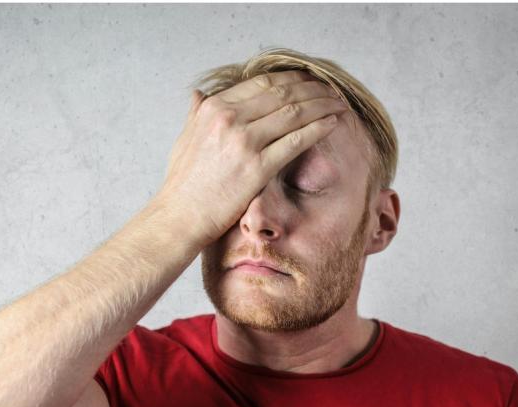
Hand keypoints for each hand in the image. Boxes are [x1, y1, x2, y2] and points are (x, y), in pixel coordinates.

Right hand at [153, 70, 348, 247]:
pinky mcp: (257, 168)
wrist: (179, 217)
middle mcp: (229, 119)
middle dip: (312, 88)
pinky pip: (296, 141)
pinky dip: (318, 129)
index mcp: (214, 108)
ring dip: (322, 105)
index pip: (262, 82)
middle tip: (331, 90)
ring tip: (338, 104)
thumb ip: (196, 113)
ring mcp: (244, 142)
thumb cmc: (182, 182)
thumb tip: (198, 94)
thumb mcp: (184, 138)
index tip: (308, 81)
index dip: (291, 79)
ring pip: (294, 113)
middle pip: (283, 93)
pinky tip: (332, 124)